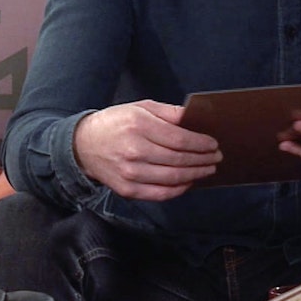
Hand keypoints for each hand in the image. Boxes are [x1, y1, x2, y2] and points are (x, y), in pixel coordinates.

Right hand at [73, 100, 221, 200]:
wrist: (84, 145)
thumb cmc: (115, 123)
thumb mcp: (140, 107)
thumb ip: (168, 112)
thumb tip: (194, 119)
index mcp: (138, 125)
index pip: (179, 139)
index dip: (201, 144)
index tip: (213, 144)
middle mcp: (134, 150)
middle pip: (179, 160)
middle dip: (203, 159)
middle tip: (216, 157)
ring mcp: (130, 173)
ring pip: (173, 178)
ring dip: (196, 175)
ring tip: (207, 169)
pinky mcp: (128, 190)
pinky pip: (161, 194)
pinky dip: (179, 189)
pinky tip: (189, 182)